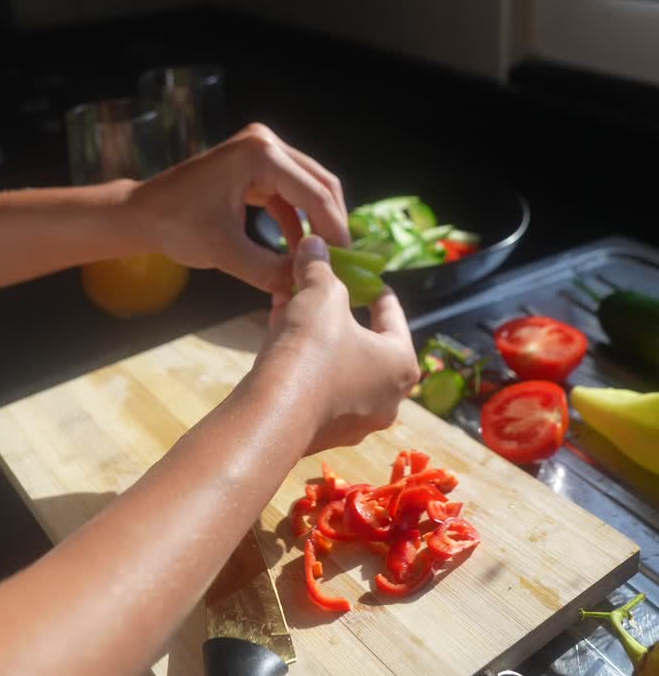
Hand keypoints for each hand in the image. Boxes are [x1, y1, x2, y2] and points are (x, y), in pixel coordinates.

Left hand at [125, 124, 349, 295]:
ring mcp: (260, 150)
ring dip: (316, 222)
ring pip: (308, 187)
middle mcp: (265, 143)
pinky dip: (296, 219)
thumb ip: (271, 271)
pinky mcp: (255, 164)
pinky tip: (298, 249)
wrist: (140, 214)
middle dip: (331, 224)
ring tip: (322, 259)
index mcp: (260, 154)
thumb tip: (308, 289)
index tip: (346, 263)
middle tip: (341, 262)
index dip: (334, 230)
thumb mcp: (226, 253)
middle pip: (320, 184)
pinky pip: (289, 191)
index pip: (315, 193)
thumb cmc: (174, 226)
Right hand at [256, 235, 419, 452]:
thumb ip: (319, 267)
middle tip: (321, 289)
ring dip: (315, 334)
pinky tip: (277, 332)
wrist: (273, 414)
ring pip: (336, 364)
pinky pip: (317, 385)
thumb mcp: (319, 295)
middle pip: (363, 342)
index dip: (377, 291)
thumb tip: (315, 243)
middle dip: (336, 311)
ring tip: (289, 304)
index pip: (393, 318)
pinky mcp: (320, 433)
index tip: (368, 279)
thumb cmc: (313, 350)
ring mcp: (353, 421)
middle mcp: (386, 399)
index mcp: (401, 365)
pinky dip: (303, 360)